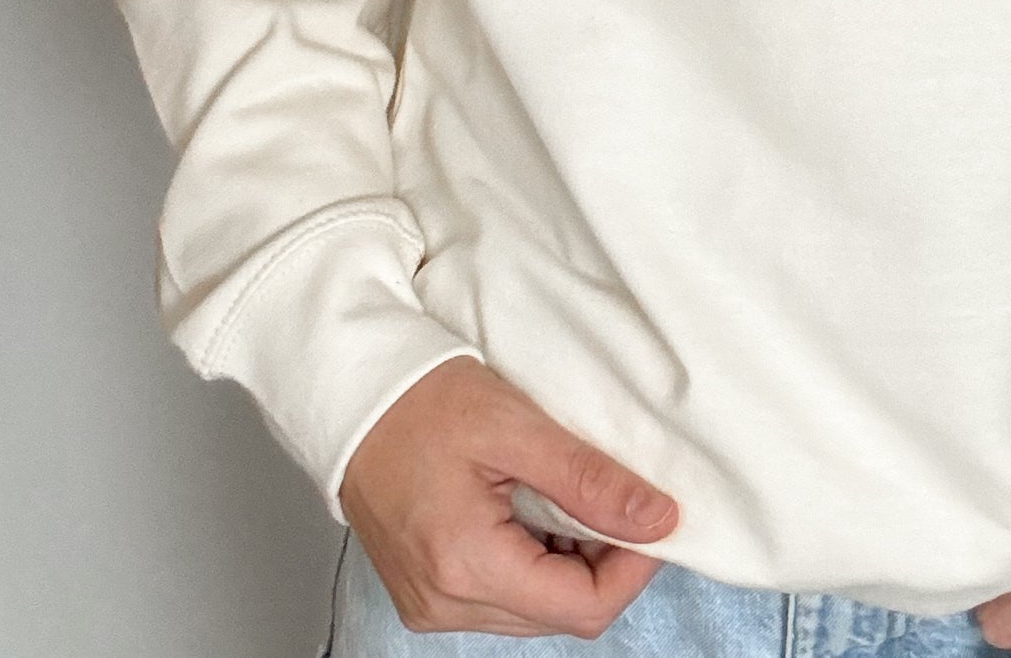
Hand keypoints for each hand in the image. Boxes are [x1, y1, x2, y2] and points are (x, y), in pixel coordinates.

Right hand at [339, 354, 680, 635]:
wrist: (353, 397)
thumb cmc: (422, 401)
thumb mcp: (517, 427)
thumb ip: (589, 480)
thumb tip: (657, 519)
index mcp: (465, 566)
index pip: (583, 608)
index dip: (635, 566)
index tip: (655, 515)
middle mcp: (444, 603)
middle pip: (562, 614)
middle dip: (605, 561)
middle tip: (613, 494)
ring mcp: (432, 603)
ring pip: (537, 609)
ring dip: (571, 560)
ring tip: (568, 492)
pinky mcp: (428, 591)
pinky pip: (505, 596)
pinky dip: (536, 559)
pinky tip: (535, 508)